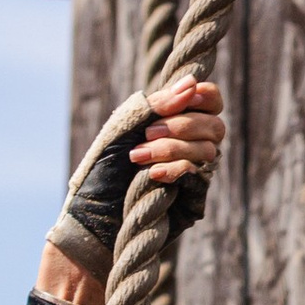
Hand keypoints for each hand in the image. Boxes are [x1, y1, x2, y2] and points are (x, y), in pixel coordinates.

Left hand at [41, 74, 225, 291]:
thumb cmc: (102, 172)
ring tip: (138, 157)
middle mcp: (191, 147)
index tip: (188, 96)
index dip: (205, 95)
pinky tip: (151, 175)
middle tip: (148, 133)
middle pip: (214, 125)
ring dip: (172, 148)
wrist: (90, 220)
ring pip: (208, 150)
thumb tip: (191, 83)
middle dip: (182, 125)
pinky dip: (175, 170)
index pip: (210, 101)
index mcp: (176, 123)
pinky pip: (197, 176)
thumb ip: (157, 105)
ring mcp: (194, 174)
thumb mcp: (125, 128)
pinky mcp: (191, 201)